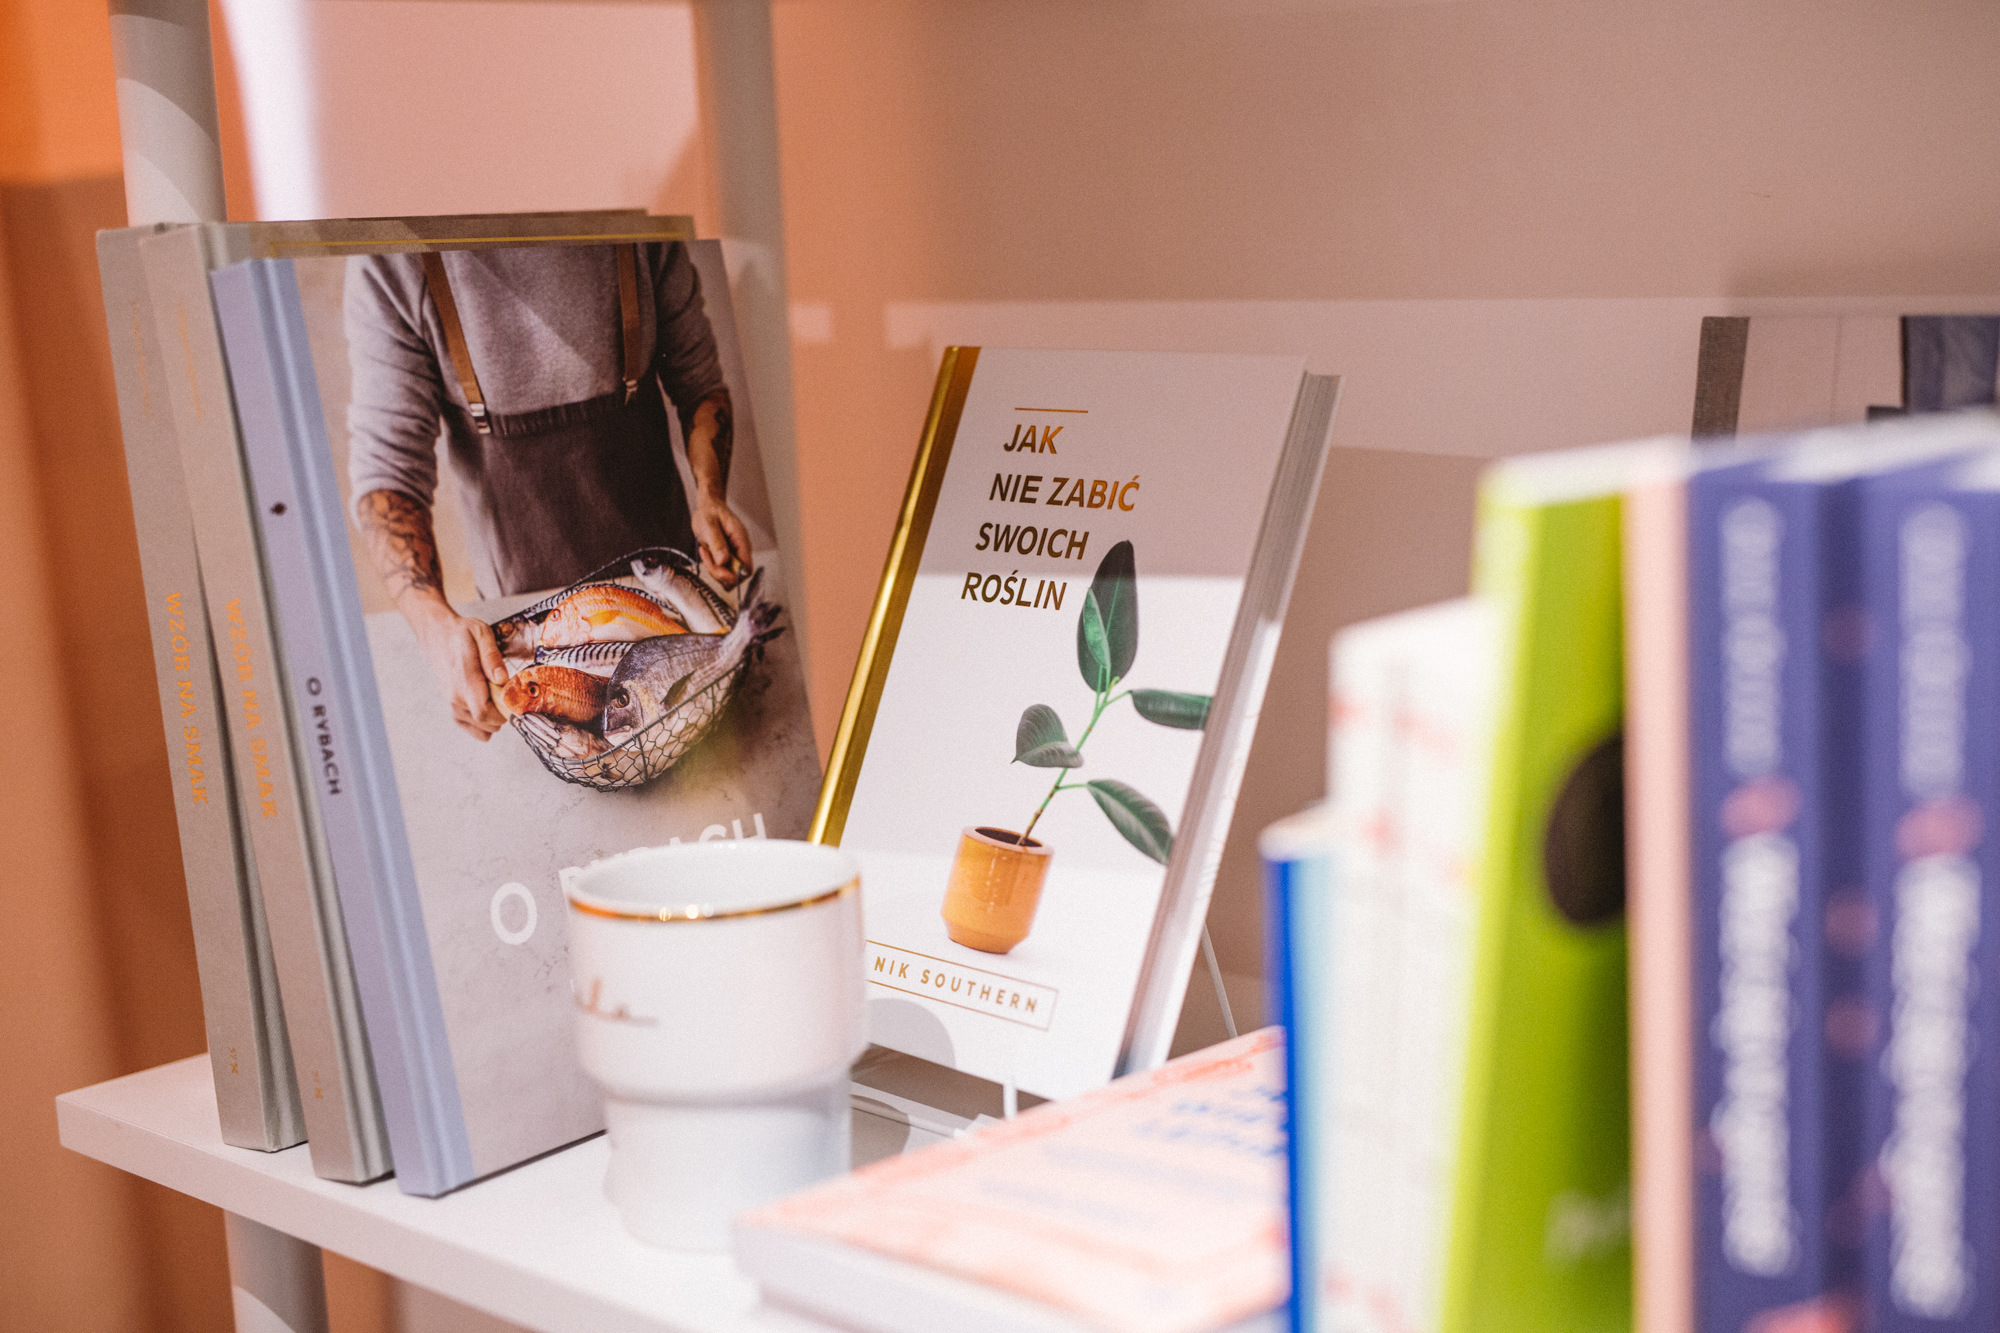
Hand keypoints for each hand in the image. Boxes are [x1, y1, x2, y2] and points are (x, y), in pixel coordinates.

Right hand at [406, 597, 508, 740]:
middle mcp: (456, 697)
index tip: (515, 699)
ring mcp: (453, 705)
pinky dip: (486, 724)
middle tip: (509, 694)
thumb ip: (492, 656)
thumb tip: (502, 679)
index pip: (485, 712)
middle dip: (504, 713)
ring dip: (497, 718)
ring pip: (482, 728)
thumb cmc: (462, 635)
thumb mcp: (481, 634)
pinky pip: (474, 729)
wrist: (438, 637)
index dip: (504, 712)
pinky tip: (491, 707)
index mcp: (464, 680)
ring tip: (498, 696)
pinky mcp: (453, 709)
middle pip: (487, 722)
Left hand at [690, 489, 752, 588]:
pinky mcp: (727, 557)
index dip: (733, 575)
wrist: (709, 507)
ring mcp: (734, 554)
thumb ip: (717, 543)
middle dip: (720, 573)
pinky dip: (712, 566)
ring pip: (728, 575)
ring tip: (705, 552)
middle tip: (707, 558)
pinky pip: (722, 570)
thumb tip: (722, 561)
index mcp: (741, 541)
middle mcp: (741, 550)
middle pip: (737, 576)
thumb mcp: (709, 525)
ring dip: (714, 569)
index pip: (746, 568)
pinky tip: (706, 552)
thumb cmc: (710, 513)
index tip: (718, 568)